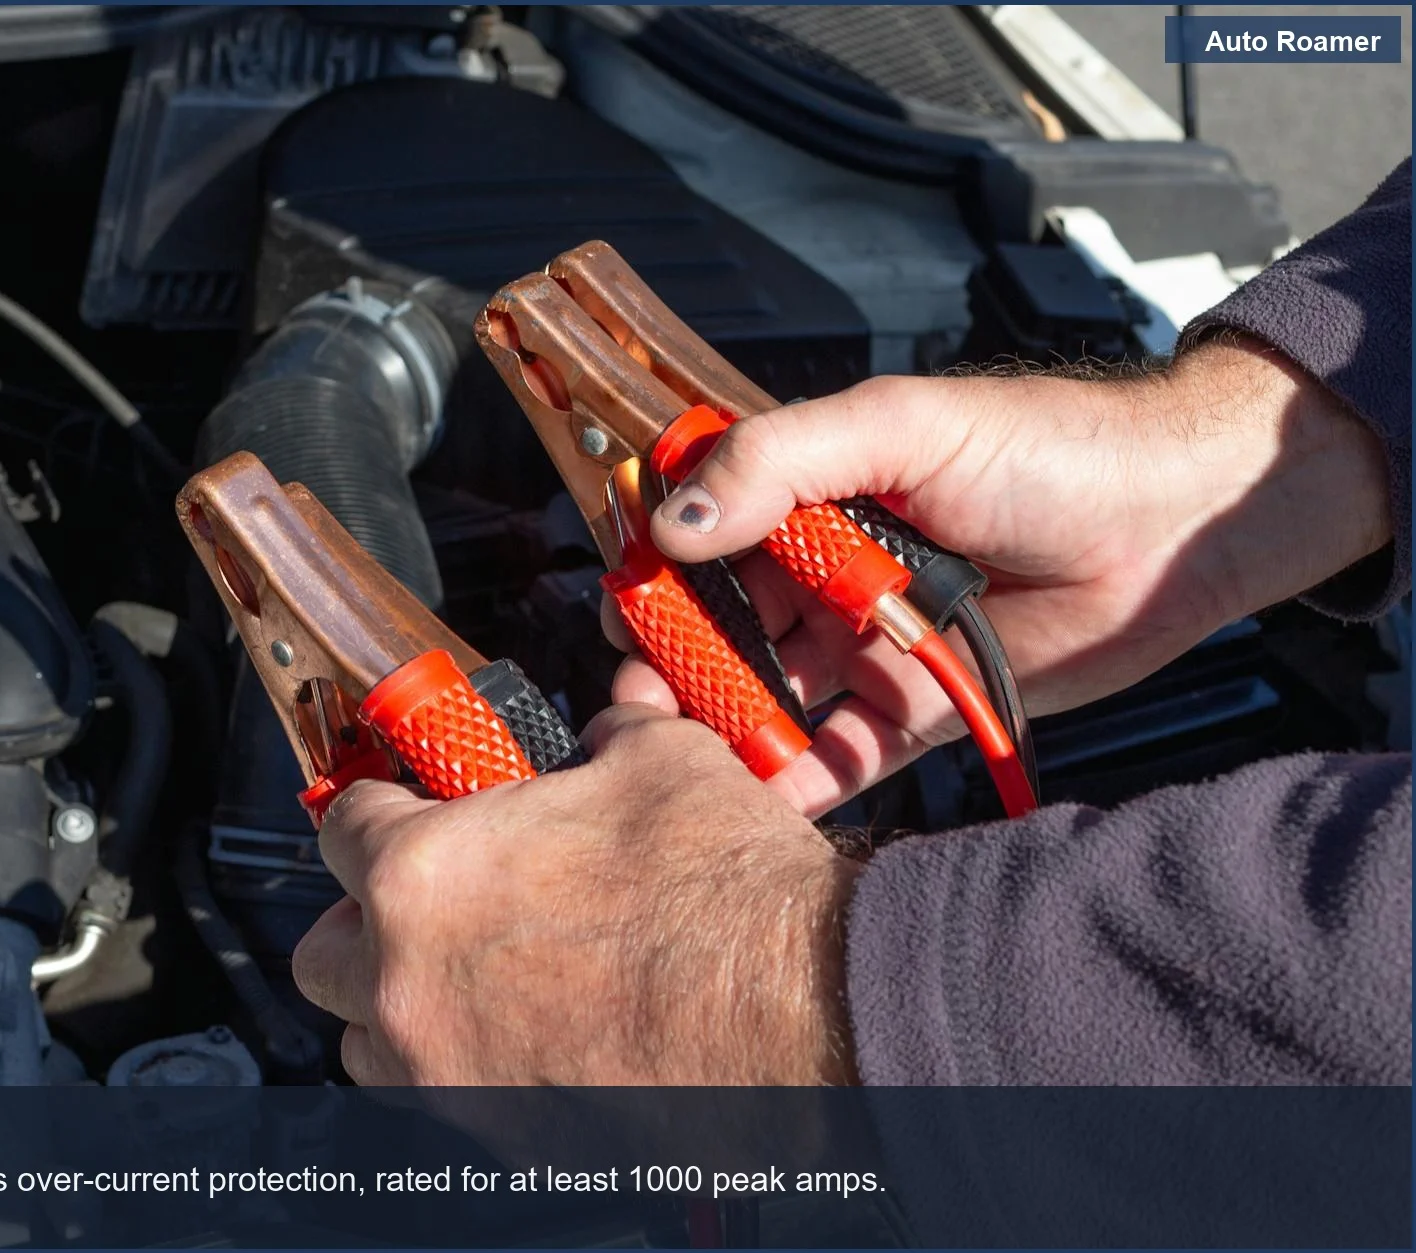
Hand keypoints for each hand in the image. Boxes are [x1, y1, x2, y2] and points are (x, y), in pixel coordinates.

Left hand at [290, 702, 860, 1084]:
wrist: (807, 1015)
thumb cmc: (728, 894)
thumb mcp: (658, 760)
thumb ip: (600, 740)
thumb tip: (603, 733)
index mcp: (424, 873)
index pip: (339, 828)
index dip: (375, 808)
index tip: (399, 807)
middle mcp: (410, 983)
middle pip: (323, 952)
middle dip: (363, 920)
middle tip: (425, 898)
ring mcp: (448, 1073)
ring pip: (368, 1042)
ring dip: (402, 1005)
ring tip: (474, 976)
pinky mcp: (500, 1138)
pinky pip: (444, 1098)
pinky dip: (468, 1064)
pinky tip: (536, 1034)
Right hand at [617, 337, 1390, 815]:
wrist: (1174, 523)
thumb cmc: (1051, 449)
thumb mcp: (902, 426)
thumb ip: (782, 461)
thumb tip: (675, 520)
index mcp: (809, 491)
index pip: (701, 534)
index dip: (655, 574)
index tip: (625, 613)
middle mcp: (825, 570)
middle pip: (720, 626)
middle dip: (675, 665)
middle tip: (642, 705)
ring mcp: (865, 642)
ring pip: (768, 694)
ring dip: (724, 727)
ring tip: (687, 761)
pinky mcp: (913, 707)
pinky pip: (839, 752)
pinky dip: (796, 779)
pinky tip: (761, 797)